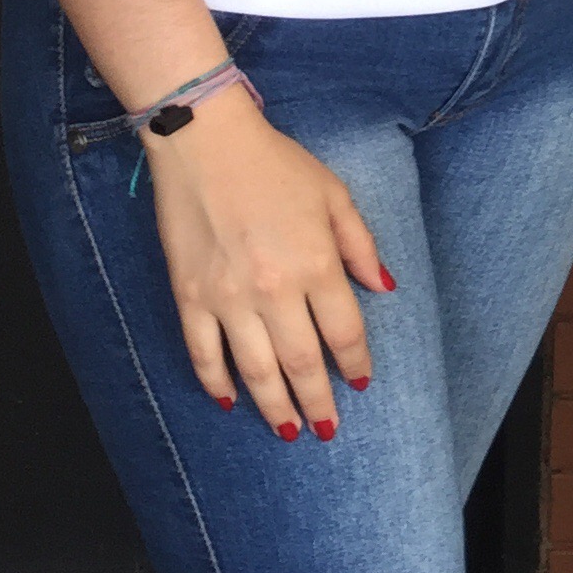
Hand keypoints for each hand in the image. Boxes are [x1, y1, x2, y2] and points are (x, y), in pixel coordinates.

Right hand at [146, 93, 387, 438]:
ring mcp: (228, 297)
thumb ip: (360, 245)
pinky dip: (216, 383)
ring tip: (288, 431)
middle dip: (318, 402)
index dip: (355, 362)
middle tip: (326, 429)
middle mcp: (274, 290)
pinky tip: (229, 402)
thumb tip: (383, 288)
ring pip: (255, 370)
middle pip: (302, 362)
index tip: (360, 383)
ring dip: (274, 407)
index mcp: (316, 264)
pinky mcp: (189, 296)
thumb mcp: (334, 195)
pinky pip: (203, 353)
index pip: (344, 332)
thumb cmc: (275, 164)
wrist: (205, 141)